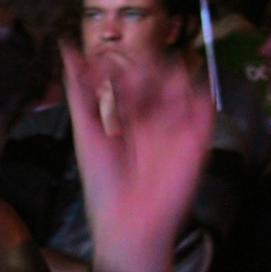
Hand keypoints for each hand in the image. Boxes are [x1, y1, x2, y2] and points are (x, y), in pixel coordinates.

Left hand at [61, 42, 213, 271]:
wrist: (130, 223)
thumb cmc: (103, 183)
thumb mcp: (86, 132)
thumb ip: (79, 91)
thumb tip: (66, 48)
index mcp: (123, 114)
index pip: (125, 74)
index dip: (117, 63)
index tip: (103, 59)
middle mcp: (150, 115)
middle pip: (154, 72)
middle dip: (142, 65)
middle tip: (126, 72)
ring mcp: (175, 123)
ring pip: (179, 81)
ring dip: (166, 74)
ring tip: (145, 87)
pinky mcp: (197, 136)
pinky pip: (204, 104)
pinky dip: (194, 92)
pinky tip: (173, 96)